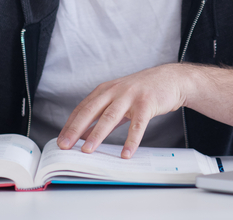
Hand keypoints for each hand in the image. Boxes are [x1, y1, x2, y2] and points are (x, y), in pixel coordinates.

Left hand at [57, 64, 192, 158]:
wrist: (171, 79)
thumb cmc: (144, 91)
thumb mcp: (120, 100)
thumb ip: (103, 116)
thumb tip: (86, 135)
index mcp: (106, 90)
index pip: (83, 108)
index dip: (70, 124)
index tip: (61, 139)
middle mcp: (115, 91)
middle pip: (91, 111)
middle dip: (76, 128)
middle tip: (65, 145)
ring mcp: (131, 96)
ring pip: (110, 116)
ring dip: (97, 134)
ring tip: (87, 150)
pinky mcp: (146, 103)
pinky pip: (137, 124)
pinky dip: (131, 140)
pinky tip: (126, 153)